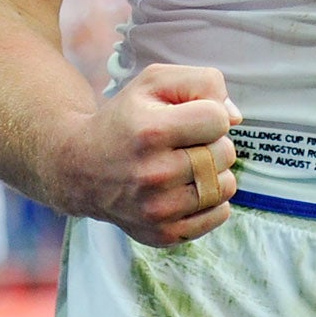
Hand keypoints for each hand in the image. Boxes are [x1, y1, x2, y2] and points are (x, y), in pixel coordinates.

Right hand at [59, 63, 242, 246]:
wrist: (81, 168)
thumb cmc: (125, 120)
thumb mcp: (153, 82)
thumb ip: (201, 82)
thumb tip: (234, 117)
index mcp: (150, 131)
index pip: (218, 119)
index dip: (209, 112)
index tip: (188, 117)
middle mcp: (154, 174)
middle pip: (225, 153)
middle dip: (212, 142)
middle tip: (184, 142)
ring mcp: (159, 210)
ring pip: (226, 186)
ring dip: (214, 172)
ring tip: (186, 165)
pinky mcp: (164, 234)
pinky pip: (219, 214)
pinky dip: (211, 199)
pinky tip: (186, 187)